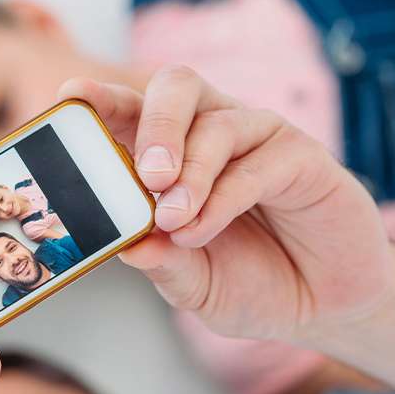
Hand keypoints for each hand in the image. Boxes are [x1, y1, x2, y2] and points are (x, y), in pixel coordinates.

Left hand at [59, 68, 393, 342]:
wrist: (323, 305)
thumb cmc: (250, 283)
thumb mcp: (193, 285)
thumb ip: (162, 264)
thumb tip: (126, 247)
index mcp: (172, 153)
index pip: (132, 110)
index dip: (101, 99)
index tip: (71, 96)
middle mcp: (212, 134)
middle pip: (176, 88)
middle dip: (153, 124)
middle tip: (145, 175)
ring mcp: (257, 140)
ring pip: (214, 123)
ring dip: (189, 173)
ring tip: (174, 220)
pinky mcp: (301, 156)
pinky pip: (258, 160)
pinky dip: (224, 196)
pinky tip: (203, 229)